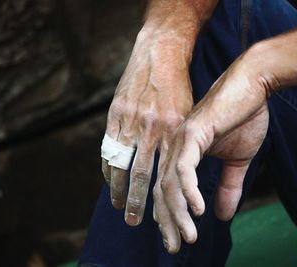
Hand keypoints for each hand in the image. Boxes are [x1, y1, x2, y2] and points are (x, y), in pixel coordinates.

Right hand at [102, 28, 193, 225]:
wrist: (160, 55)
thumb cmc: (177, 87)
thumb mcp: (187, 113)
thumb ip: (178, 140)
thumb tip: (174, 168)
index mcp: (175, 131)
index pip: (164, 173)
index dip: (160, 198)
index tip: (157, 216)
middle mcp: (153, 128)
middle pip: (141, 174)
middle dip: (137, 202)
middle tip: (133, 222)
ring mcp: (132, 121)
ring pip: (121, 163)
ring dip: (118, 189)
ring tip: (119, 206)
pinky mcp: (116, 113)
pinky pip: (109, 146)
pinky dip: (109, 167)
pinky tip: (110, 180)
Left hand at [153, 46, 275, 252]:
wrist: (253, 84)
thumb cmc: (245, 116)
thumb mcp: (237, 160)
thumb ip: (228, 186)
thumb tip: (222, 216)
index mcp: (182, 153)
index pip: (168, 191)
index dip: (170, 217)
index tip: (175, 239)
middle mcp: (175, 148)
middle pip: (163, 192)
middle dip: (168, 222)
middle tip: (175, 246)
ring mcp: (181, 140)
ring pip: (170, 185)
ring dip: (179, 213)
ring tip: (189, 237)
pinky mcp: (193, 133)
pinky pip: (184, 168)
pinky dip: (189, 191)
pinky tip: (197, 210)